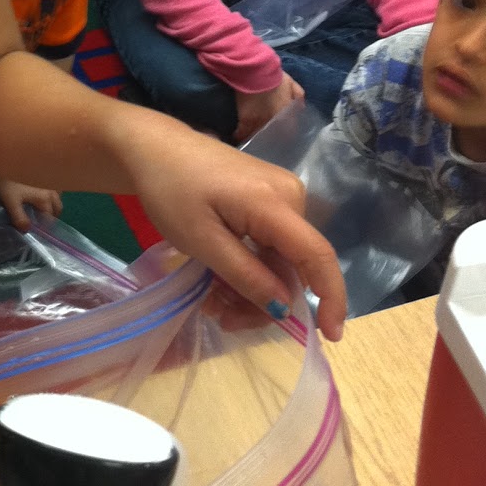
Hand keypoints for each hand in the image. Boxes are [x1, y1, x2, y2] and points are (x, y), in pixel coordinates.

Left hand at [0, 176, 61, 231]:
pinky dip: (51, 192)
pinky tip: (41, 191)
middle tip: (40, 219)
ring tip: (41, 206)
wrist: (7, 158)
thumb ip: (19, 218)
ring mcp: (51, 180)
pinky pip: (55, 186)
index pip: (50, 218)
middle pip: (57, 207)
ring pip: (58, 196)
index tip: (38, 229)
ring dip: (53, 203)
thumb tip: (27, 230)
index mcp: (45, 199)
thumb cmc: (8, 180)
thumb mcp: (10, 202)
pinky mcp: (47, 172)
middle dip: (52, 215)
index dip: (45, 225)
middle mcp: (52, 190)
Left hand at [127, 112, 345, 340]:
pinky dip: (249, 267)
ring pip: (280, 260)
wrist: (154, 148)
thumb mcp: (202, 241)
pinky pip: (269, 244)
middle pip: (293, 265)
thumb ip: (246, 275)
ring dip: (252, 287)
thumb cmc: (171, 190)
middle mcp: (290, 196)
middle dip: (264, 300)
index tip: (331, 337)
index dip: (331, 298)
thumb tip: (285, 308)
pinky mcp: (268, 197)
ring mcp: (281, 195)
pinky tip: (219, 281)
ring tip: (211, 301)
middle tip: (221, 318)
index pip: (318, 256)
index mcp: (276, 203)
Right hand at [234, 73, 303, 145]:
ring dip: (254, 138)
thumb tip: (301, 108)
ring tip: (251, 141)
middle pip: (271, 136)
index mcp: (286, 113)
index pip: (289, 131)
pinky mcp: (245, 120)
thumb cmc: (274, 76)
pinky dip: (239, 136)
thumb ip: (298, 97)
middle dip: (269, 138)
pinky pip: (241, 133)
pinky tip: (237, 138)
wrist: (255, 72)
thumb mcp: (292, 83)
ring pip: (256, 135)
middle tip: (266, 139)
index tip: (282, 135)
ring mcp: (259, 122)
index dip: (286, 133)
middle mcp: (273, 121)